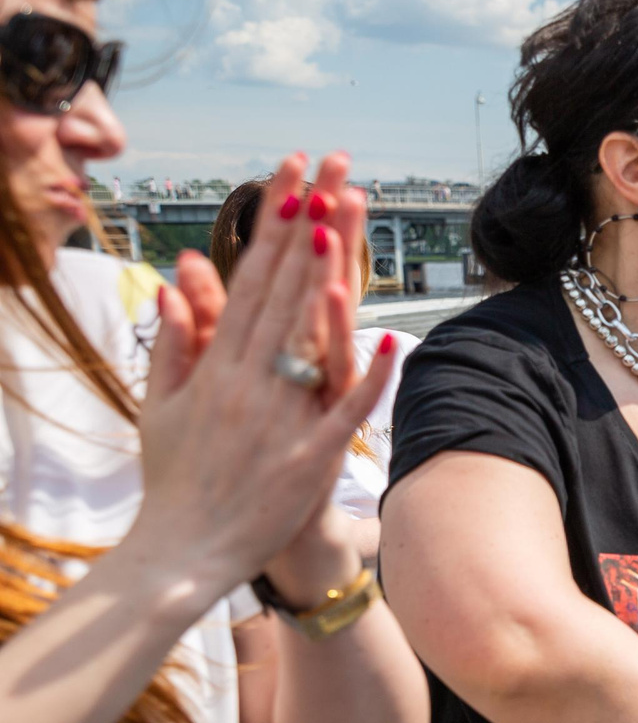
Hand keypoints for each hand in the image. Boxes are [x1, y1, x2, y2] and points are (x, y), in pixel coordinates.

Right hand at [127, 152, 397, 599]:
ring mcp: (280, 419)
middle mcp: (247, 383)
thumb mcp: (163, 407)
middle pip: (283, 292)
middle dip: (305, 228)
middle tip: (326, 170)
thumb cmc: (177, 477)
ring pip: (309, 339)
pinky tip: (388, 340)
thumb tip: (176, 282)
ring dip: (326, 282)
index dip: (272, 227)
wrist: (186, 552)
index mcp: (215, 367)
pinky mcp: (310, 458)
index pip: (249, 280)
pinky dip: (365, 377)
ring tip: (342, 226)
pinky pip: (344, 412)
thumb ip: (175, 343)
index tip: (289, 178)